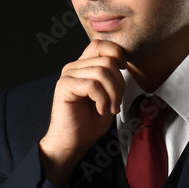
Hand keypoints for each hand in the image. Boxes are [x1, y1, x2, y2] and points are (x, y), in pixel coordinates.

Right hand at [39, 39, 126, 185]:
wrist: (72, 143)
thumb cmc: (88, 123)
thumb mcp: (108, 95)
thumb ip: (112, 77)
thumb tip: (123, 63)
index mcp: (83, 66)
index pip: (100, 44)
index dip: (117, 53)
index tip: (124, 71)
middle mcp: (73, 67)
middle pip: (107, 61)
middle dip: (119, 84)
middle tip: (116, 103)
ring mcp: (67, 75)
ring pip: (102, 72)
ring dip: (112, 94)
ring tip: (109, 108)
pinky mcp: (64, 86)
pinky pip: (92, 85)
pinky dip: (102, 99)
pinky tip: (100, 110)